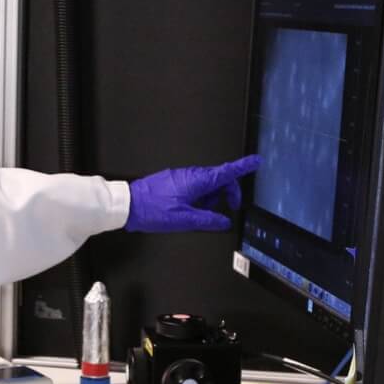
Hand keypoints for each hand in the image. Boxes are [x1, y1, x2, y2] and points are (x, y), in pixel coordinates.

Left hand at [125, 156, 260, 233]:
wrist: (127, 205)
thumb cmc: (153, 210)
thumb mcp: (184, 220)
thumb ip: (208, 221)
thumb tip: (224, 222)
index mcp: (197, 181)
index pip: (226, 172)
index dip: (243, 167)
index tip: (255, 162)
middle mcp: (190, 175)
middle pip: (219, 179)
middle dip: (228, 193)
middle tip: (230, 209)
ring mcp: (181, 176)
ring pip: (206, 185)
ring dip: (211, 198)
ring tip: (201, 214)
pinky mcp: (173, 181)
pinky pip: (194, 186)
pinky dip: (199, 197)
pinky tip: (190, 210)